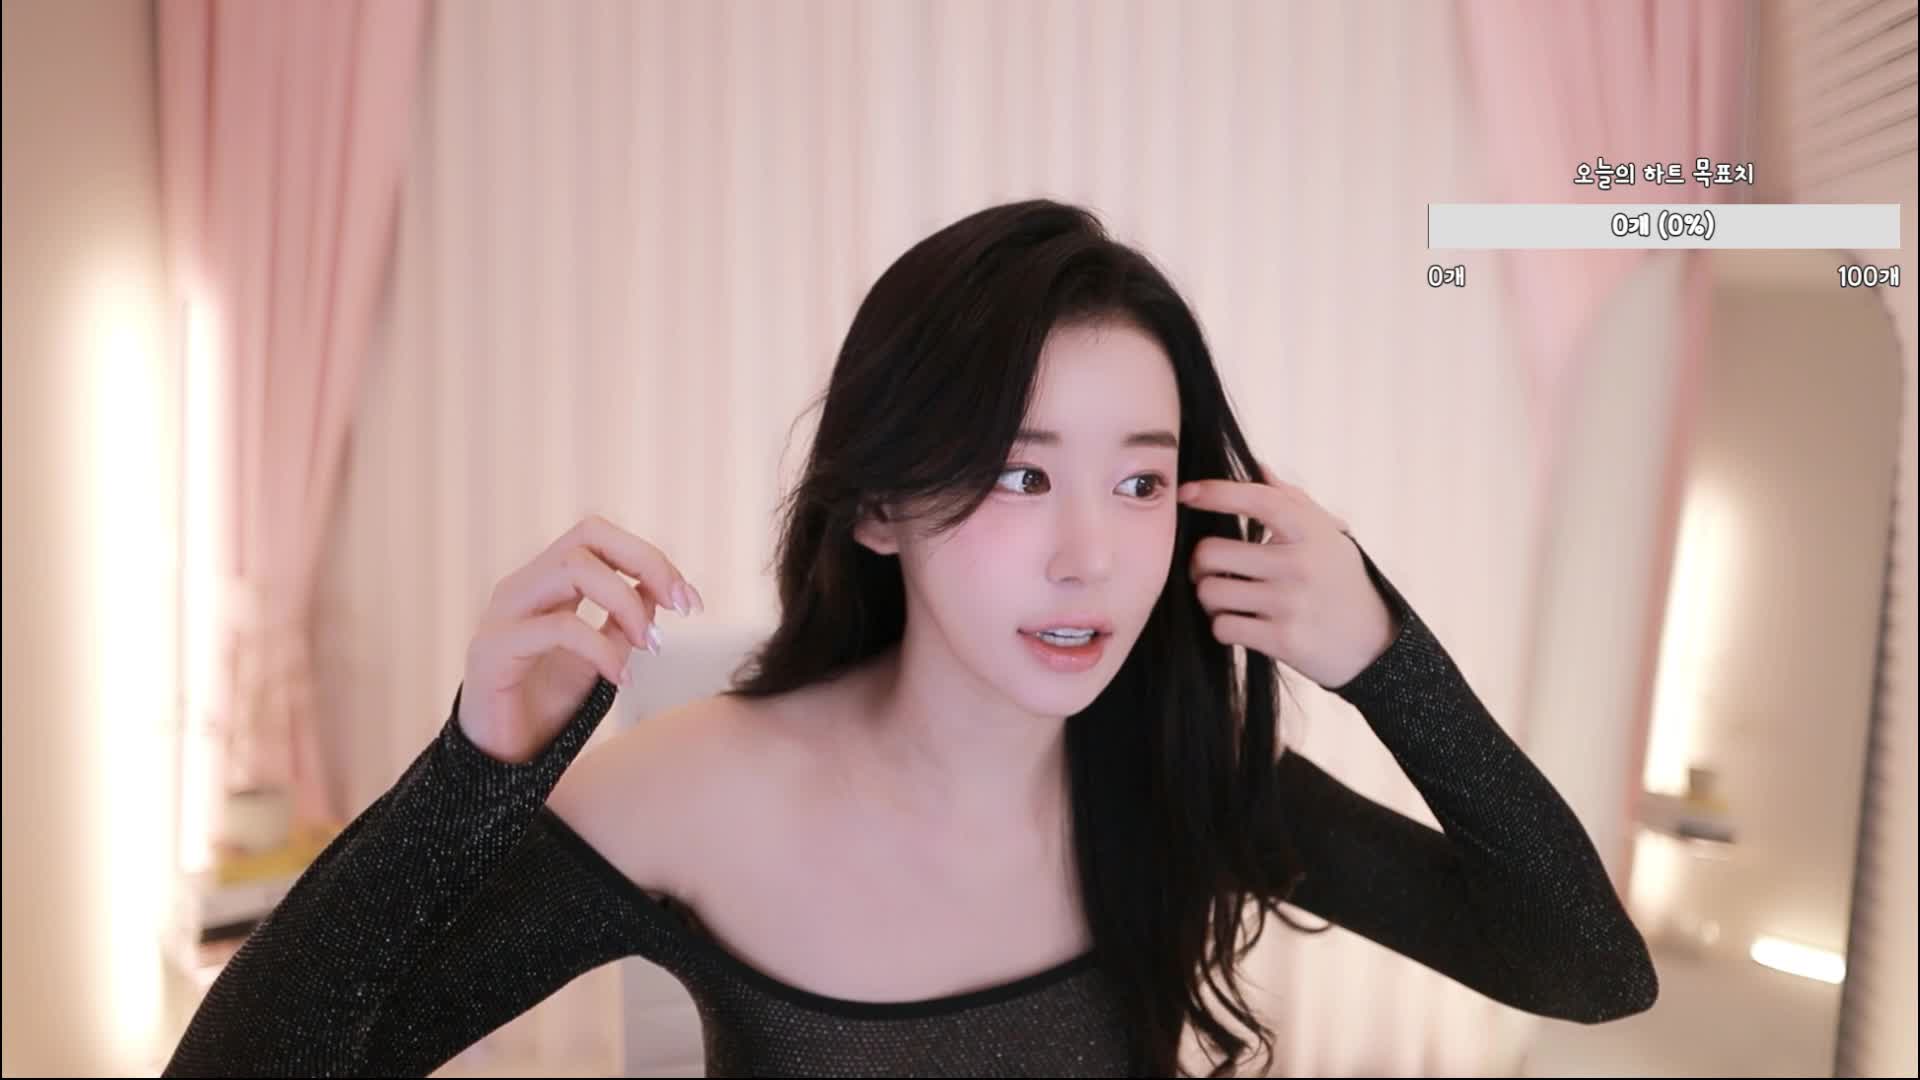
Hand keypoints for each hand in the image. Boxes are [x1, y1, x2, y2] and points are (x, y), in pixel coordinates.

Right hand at [459, 515, 703, 763]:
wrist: (502, 758)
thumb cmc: (548, 704)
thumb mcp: (602, 656)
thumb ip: (625, 620)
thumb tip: (660, 588)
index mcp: (546, 582)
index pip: (599, 537)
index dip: (650, 558)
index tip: (691, 601)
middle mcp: (522, 586)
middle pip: (588, 535)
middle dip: (647, 564)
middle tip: (682, 608)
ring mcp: (503, 613)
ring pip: (572, 568)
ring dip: (626, 603)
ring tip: (651, 645)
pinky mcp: (493, 649)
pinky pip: (558, 628)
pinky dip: (601, 649)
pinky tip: (621, 678)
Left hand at [1176, 464, 1397, 689]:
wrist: (1373, 642)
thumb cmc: (1339, 579)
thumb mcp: (1327, 534)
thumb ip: (1290, 500)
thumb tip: (1257, 466)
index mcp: (1310, 531)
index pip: (1257, 500)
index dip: (1216, 493)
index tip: (1186, 493)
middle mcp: (1300, 564)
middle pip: (1211, 553)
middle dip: (1200, 563)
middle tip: (1209, 569)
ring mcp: (1291, 603)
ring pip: (1210, 592)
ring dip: (1209, 598)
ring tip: (1226, 598)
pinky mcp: (1283, 640)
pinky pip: (1222, 627)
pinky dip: (1222, 626)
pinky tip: (1239, 622)